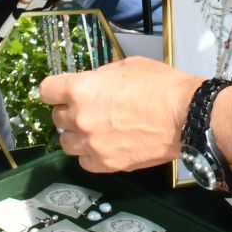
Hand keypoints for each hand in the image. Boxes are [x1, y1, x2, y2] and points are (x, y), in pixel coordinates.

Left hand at [40, 58, 200, 173]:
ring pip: (67, 142)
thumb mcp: (126, 66)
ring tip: (96, 129)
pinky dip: (91, 154)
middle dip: (70, 112)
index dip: (54, 90)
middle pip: (57, 118)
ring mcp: (92, 144)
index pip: (47, 91)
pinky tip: (105, 145)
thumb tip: (92, 85)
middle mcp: (80, 118)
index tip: (60, 92)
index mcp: (80, 89)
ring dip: (77, 135)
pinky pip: (84, 161)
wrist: (185, 115)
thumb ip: (101, 77)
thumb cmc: (160, 85)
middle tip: (88, 109)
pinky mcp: (106, 164)